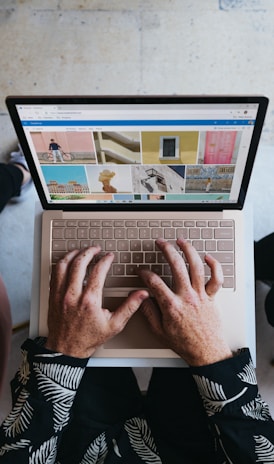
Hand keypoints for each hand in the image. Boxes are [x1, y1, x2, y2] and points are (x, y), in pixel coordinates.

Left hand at [45, 247, 148, 357]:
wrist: (66, 350)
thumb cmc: (88, 339)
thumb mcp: (114, 325)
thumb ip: (129, 307)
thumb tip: (142, 294)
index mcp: (89, 301)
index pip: (98, 271)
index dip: (105, 260)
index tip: (109, 257)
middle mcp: (73, 295)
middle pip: (79, 263)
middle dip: (89, 252)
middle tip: (96, 249)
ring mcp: (60, 295)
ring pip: (63, 265)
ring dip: (73, 254)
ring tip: (81, 251)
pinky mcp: (52, 296)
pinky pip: (54, 274)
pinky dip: (61, 264)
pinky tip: (67, 262)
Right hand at [139, 238, 231, 365]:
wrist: (206, 352)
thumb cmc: (185, 343)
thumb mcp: (159, 331)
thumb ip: (148, 313)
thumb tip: (141, 299)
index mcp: (172, 305)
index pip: (154, 282)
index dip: (145, 273)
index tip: (141, 271)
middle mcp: (187, 297)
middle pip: (176, 266)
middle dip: (166, 250)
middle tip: (161, 242)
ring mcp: (201, 295)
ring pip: (196, 266)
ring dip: (188, 251)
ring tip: (181, 241)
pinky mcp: (212, 297)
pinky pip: (216, 278)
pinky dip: (214, 266)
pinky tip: (207, 257)